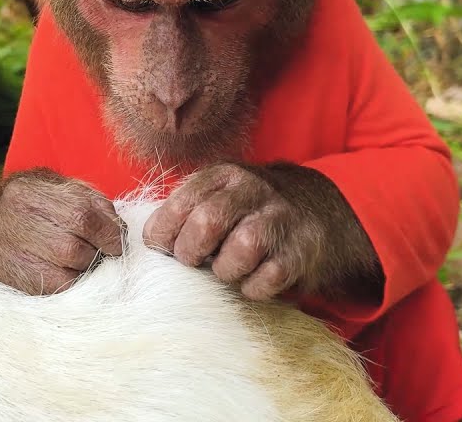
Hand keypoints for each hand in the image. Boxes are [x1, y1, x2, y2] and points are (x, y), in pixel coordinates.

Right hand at [0, 168, 124, 294]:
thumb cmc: (39, 203)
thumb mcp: (66, 190)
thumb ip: (97, 207)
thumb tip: (120, 235)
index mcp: (29, 193)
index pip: (82, 218)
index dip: (108, 235)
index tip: (117, 244)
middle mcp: (12, 221)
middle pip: (71, 250)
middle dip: (94, 256)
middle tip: (98, 256)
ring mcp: (5, 253)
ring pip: (62, 278)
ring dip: (82, 275)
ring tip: (82, 266)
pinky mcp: (4, 280)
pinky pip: (49, 295)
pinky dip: (66, 289)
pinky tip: (66, 276)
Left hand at [142, 162, 378, 301]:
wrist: (315, 208)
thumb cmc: (246, 210)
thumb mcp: (216, 195)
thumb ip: (182, 211)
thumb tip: (146, 242)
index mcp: (222, 175)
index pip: (180, 203)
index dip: (164, 233)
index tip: (163, 248)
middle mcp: (252, 189)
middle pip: (208, 221)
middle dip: (191, 251)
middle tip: (192, 260)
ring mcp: (280, 217)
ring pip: (243, 247)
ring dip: (225, 269)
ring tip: (224, 269)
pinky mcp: (302, 248)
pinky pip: (270, 276)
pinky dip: (253, 287)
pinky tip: (250, 281)